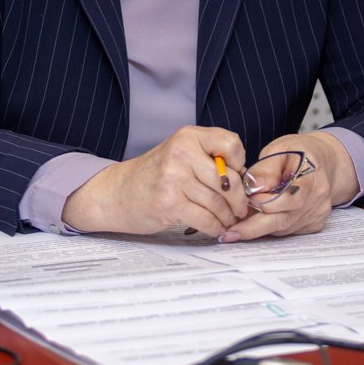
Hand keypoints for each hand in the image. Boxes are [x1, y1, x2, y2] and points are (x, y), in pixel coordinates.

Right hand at [61, 126, 249, 236]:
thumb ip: (209, 158)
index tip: (236, 177)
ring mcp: (174, 178)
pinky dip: (214, 227)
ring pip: (219, 203)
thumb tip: (246, 180)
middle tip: (239, 210)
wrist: (117, 192)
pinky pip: (206, 219)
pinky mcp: (169, 203)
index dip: (239, 164)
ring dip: (227, 217)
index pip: (231, 144)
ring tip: (227, 221)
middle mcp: (182, 152)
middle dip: (239, 200)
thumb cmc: (154, 175)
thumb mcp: (180, 152)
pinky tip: (214, 228)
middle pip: (229, 180)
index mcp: (188, 136)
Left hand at [220, 131, 358, 242]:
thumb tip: (253, 188)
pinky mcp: (313, 224)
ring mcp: (317, 214)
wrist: (326, 162)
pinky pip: (287, 231)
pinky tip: (259, 219)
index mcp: (311, 176)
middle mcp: (317, 199)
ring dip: (259, 227)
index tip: (245, 200)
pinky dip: (271, 226)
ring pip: (282, 228)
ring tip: (236, 224)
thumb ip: (266, 168)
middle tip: (229, 232)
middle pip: (283, 220)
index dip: (265, 202)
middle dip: (253, 227)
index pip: (290, 198)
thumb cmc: (299, 153)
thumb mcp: (280, 148)